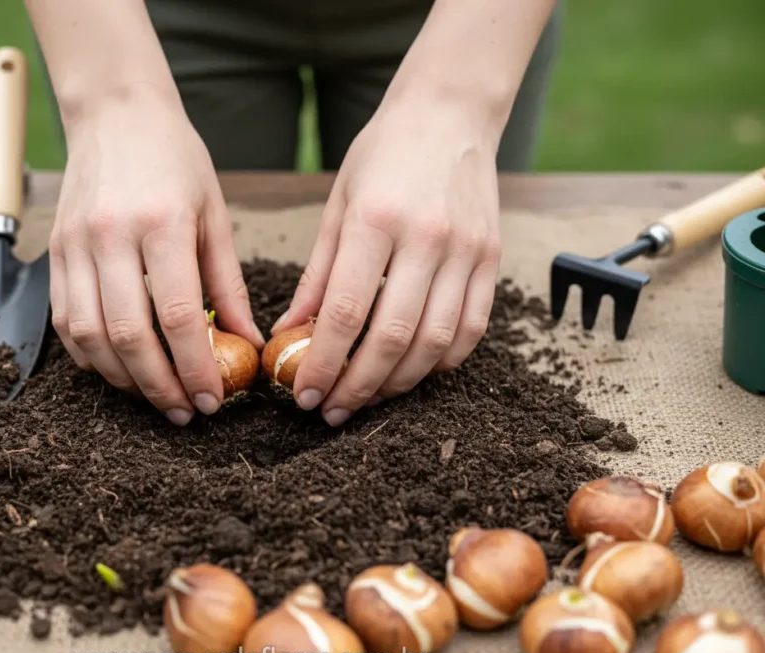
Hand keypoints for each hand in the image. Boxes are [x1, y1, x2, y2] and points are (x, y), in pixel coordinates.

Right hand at [49, 89, 262, 425]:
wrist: (115, 114)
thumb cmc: (175, 160)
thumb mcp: (215, 215)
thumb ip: (228, 284)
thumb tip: (246, 343)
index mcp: (161, 223)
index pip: (177, 315)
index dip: (194, 368)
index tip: (211, 400)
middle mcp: (111, 236)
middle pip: (127, 335)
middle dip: (158, 386)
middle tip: (183, 412)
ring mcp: (74, 245)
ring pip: (88, 336)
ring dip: (122, 378)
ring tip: (154, 395)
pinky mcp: (53, 252)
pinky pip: (63, 320)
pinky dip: (88, 355)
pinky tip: (117, 368)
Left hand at [275, 93, 501, 425]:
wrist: (450, 112)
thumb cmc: (382, 155)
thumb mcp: (337, 205)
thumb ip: (317, 274)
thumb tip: (290, 332)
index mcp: (376, 220)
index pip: (347, 311)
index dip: (323, 363)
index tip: (303, 394)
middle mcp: (426, 238)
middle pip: (394, 337)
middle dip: (358, 385)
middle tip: (332, 410)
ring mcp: (467, 250)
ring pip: (436, 342)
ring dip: (398, 382)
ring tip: (367, 396)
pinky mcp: (492, 258)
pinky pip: (471, 329)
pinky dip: (442, 362)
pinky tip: (412, 371)